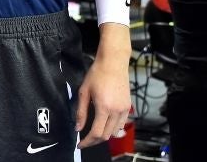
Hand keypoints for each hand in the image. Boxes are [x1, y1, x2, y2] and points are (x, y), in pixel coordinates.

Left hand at [76, 23, 131, 147]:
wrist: (113, 62)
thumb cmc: (97, 74)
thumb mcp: (84, 92)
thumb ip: (81, 111)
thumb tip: (78, 128)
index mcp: (104, 107)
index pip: (96, 132)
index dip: (87, 141)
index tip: (80, 144)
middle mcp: (116, 111)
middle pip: (106, 135)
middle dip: (94, 141)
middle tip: (85, 140)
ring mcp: (124, 109)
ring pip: (115, 132)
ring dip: (104, 135)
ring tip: (93, 133)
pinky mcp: (128, 106)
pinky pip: (121, 124)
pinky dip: (113, 128)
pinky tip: (104, 125)